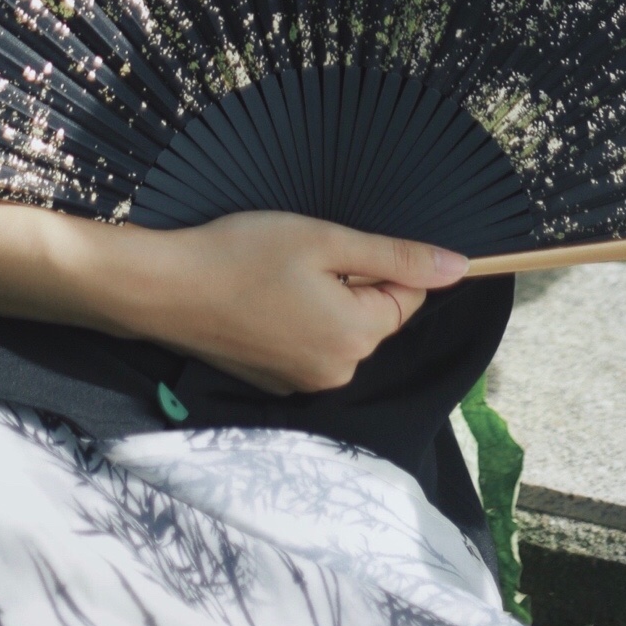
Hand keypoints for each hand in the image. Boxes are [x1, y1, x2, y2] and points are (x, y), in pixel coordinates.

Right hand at [98, 209, 468, 395]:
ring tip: (276, 279)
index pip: (407, 297)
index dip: (377, 263)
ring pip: (342, 331)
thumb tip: (461, 268)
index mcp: (356, 338)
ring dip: (324, 302)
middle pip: (374, 318)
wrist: (165, 289)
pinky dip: (298, 321)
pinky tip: (262, 300)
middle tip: (300, 260)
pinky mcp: (275, 384)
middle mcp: (337, 374)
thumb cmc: (243, 254)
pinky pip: (310, 346)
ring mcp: (303, 384)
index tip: (332, 249)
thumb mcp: (326, 241)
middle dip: (351, 284)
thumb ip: (397, 257)